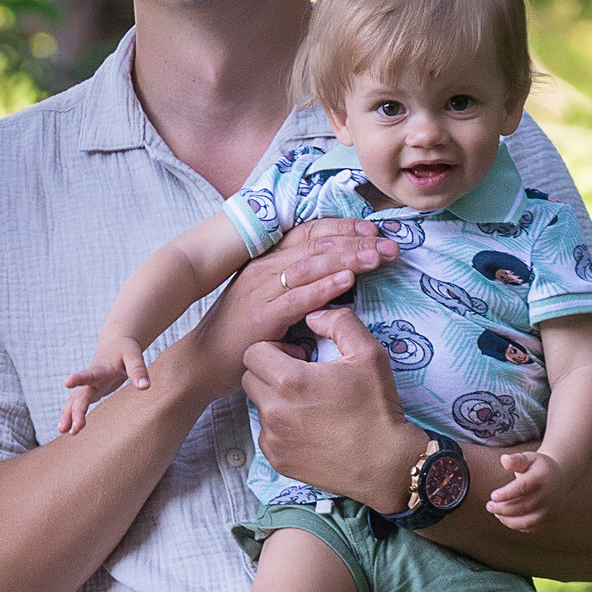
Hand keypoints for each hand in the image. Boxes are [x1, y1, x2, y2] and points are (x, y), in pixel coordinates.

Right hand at [62, 335, 149, 432]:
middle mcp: (92, 379)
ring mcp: (89, 386)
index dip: (79, 378)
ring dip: (68, 415)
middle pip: (81, 395)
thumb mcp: (134, 356)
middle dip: (76, 411)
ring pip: (75, 401)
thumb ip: (138, 370)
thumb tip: (145, 387)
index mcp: (101, 368)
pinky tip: (65, 428)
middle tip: (74, 428)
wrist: (114, 345)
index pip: (89, 374)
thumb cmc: (125, 350)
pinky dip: (70, 415)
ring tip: (62, 431)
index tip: (67, 383)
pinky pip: (77, 404)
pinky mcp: (90, 392)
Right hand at [188, 219, 395, 398]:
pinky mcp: (261, 315)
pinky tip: (348, 281)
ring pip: (312, 265)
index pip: (310, 234)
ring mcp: (261, 290)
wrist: (201, 362)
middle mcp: (264, 269)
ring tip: (378, 257)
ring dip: (348, 259)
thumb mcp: (269, 304)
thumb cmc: (239, 336)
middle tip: (390, 245)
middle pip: (317, 245)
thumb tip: (334, 289)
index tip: (373, 231)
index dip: (343, 229)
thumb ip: (297, 292)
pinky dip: (325, 287)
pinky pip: (298, 297)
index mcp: (268, 262)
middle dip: (356, 242)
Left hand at [242, 303, 422, 513]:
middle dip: (269, 373)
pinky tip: (309, 428)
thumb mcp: (368, 354)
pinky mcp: (278, 460)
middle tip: (300, 378)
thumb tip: (313, 315)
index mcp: (290, 381)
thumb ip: (339, 323)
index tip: (298, 357)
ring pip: (257, 407)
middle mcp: (274, 412)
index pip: (254, 352)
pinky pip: (266, 435)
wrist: (385, 464)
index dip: (274, 349)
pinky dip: (280, 428)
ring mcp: (274, 439)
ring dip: (275, 400)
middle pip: (249, 378)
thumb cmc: (378, 409)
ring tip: (307, 405)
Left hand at [485, 445, 578, 533]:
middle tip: (489, 506)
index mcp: (542, 478)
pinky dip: (516, 525)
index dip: (506, 493)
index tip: (493, 496)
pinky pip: (530, 528)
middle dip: (503, 508)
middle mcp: (549, 496)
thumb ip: (516, 459)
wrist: (560, 480)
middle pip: (522, 506)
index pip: (522, 488)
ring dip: (508, 520)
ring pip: (527, 521)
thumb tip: (504, 459)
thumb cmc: (538, 468)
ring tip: (496, 513)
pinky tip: (505, 518)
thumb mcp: (529, 459)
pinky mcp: (549, 521)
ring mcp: (550, 510)